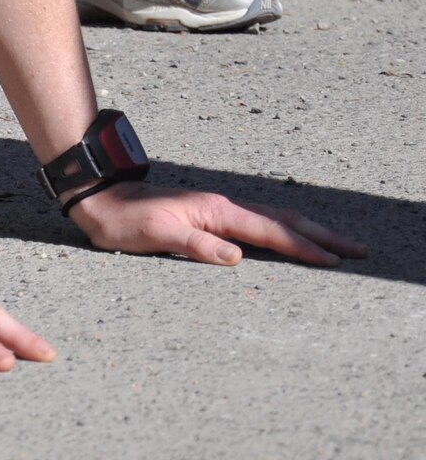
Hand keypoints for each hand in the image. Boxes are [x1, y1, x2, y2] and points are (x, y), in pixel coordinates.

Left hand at [68, 181, 367, 265]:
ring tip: (336, 243)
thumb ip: (196, 245)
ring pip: (272, 218)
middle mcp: (222, 206)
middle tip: (357, 249)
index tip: (334, 260)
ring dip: (306, 231)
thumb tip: (236, 256)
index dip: (303, 248)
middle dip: (321, 235)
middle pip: (281, 220)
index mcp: (215, 211)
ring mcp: (217, 208)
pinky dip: (283, 229)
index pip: (269, 232)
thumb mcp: (156, 236)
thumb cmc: (125, 221)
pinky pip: (257, 222)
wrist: (102, 199)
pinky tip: (289, 237)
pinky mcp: (210, 214)